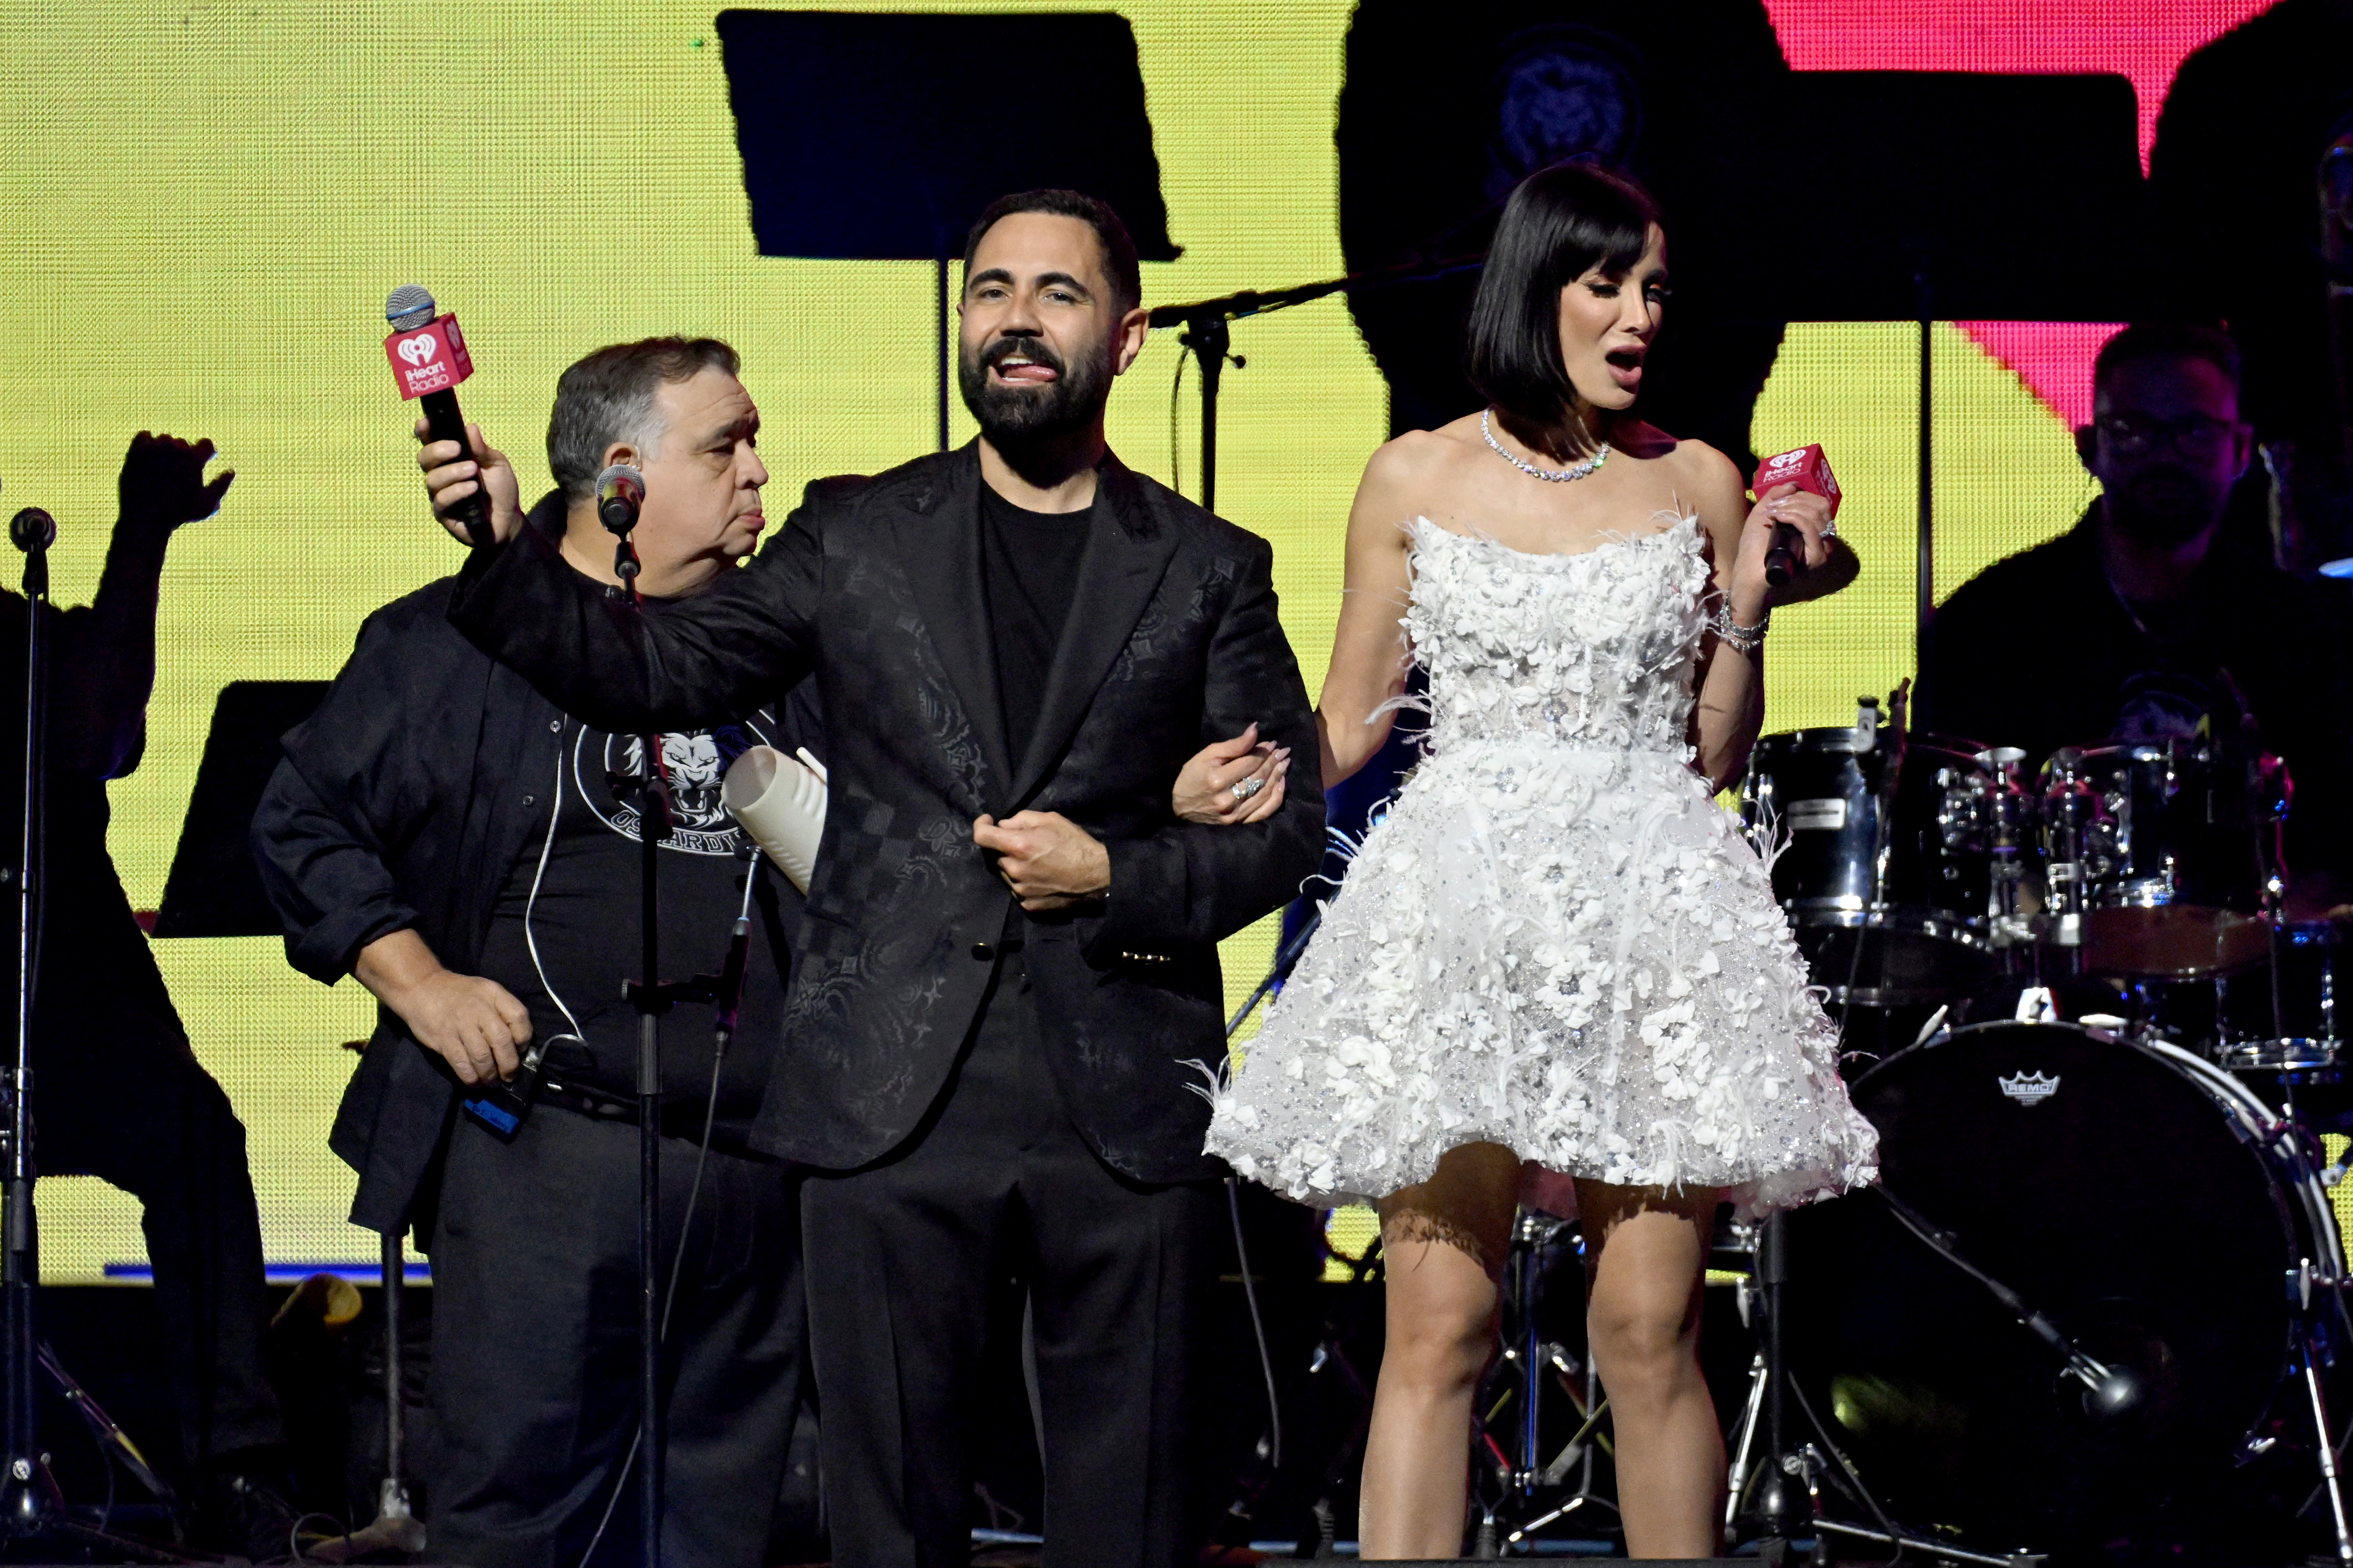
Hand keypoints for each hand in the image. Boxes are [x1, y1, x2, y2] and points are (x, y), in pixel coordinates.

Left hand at [117, 432, 231, 536]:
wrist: (145, 517)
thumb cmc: (179, 514)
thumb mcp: (206, 505)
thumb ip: (221, 486)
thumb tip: (231, 471)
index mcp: (194, 458)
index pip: (206, 443)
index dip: (207, 453)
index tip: (205, 460)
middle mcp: (174, 448)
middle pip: (183, 443)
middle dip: (184, 455)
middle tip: (180, 472)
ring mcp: (154, 448)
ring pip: (164, 440)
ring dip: (166, 450)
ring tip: (164, 467)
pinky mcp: (136, 451)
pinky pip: (144, 436)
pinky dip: (149, 443)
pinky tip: (151, 455)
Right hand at [354, 930, 531, 1084]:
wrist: (421, 987)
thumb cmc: (458, 993)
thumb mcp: (485, 990)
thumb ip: (501, 1010)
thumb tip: (518, 1044)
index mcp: (493, 994)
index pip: (519, 1016)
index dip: (524, 1037)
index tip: (521, 1050)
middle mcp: (479, 1008)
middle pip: (502, 1041)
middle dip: (509, 1064)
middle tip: (509, 1076)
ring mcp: (460, 1024)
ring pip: (482, 1057)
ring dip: (490, 1075)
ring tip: (492, 1083)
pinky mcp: (443, 1039)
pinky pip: (461, 1064)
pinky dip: (471, 1078)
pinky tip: (475, 1083)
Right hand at [415, 416, 523, 543]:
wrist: (509, 520)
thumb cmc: (500, 489)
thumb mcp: (497, 464)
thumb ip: (482, 449)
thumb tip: (471, 427)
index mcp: (449, 458)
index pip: (429, 442)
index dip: (424, 431)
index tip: (425, 423)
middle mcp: (440, 474)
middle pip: (424, 458)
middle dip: (437, 450)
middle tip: (457, 448)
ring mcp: (439, 494)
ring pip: (432, 479)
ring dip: (452, 472)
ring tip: (473, 470)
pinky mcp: (443, 514)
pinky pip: (441, 500)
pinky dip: (456, 491)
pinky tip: (473, 488)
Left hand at [973, 811, 1111, 910]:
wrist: (1097, 877)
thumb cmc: (1076, 844)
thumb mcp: (1050, 819)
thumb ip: (1021, 819)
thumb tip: (1003, 826)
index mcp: (1018, 846)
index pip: (981, 836)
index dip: (981, 825)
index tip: (989, 822)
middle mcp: (1013, 870)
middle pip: (995, 855)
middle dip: (1004, 846)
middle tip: (1025, 842)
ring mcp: (1019, 890)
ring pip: (1005, 873)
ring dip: (1013, 864)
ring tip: (1036, 862)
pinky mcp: (1028, 905)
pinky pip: (1016, 889)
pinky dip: (1022, 880)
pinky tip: (1041, 877)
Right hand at [1173, 723, 1290, 825]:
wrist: (1180, 806)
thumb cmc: (1192, 775)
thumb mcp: (1208, 754)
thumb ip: (1234, 745)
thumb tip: (1256, 730)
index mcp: (1217, 779)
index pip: (1250, 763)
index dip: (1264, 752)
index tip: (1273, 743)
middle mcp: (1227, 799)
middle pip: (1259, 777)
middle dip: (1274, 761)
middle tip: (1284, 751)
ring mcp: (1234, 813)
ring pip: (1264, 793)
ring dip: (1278, 776)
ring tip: (1285, 763)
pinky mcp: (1238, 823)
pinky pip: (1264, 812)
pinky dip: (1276, 798)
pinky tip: (1281, 784)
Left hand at [1727, 483, 1832, 622]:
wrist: (1748, 572)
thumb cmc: (1754, 546)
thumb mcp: (1763, 513)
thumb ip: (1776, 496)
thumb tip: (1793, 484)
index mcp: (1815, 528)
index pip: (1820, 502)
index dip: (1801, 495)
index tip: (1778, 500)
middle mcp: (1823, 539)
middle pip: (1821, 506)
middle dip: (1795, 500)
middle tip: (1773, 507)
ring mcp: (1822, 549)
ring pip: (1817, 515)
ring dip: (1791, 508)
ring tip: (1772, 514)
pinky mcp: (1816, 558)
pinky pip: (1812, 529)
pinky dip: (1794, 518)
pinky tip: (1778, 518)